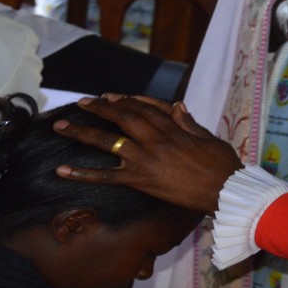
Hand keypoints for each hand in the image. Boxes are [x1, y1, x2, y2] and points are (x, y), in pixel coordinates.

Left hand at [53, 96, 244, 213]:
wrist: (226, 190)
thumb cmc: (222, 165)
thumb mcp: (208, 137)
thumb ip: (189, 122)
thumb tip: (177, 106)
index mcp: (172, 126)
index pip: (142, 106)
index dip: (124, 100)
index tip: (109, 96)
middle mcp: (155, 138)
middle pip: (121, 117)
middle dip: (99, 108)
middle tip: (81, 103)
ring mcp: (145, 158)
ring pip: (108, 141)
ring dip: (82, 132)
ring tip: (61, 126)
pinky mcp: (141, 180)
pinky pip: (106, 176)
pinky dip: (83, 173)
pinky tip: (62, 170)